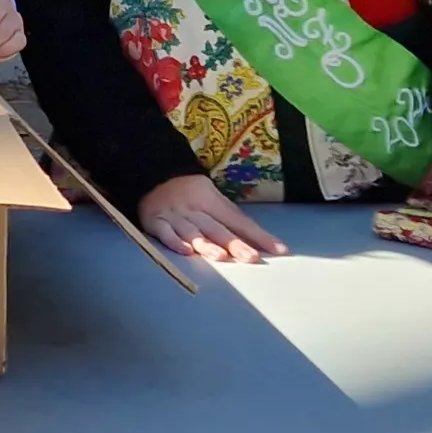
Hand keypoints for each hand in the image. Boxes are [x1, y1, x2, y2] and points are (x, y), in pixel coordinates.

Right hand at [140, 174, 283, 263]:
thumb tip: (264, 241)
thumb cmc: (191, 193)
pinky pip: (165, 232)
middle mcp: (195, 209)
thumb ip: (233, 220)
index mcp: (212, 201)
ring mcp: (175, 216)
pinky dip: (174, 242)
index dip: (258, 235)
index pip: (239, 221)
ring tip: (221, 257)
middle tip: (251, 257)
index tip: (279, 250)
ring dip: (207, 244)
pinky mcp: (155, 222)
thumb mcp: (213, 199)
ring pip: (192, 231)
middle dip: (234, 244)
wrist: (152, 174)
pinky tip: (186, 251)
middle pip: (217, 228)